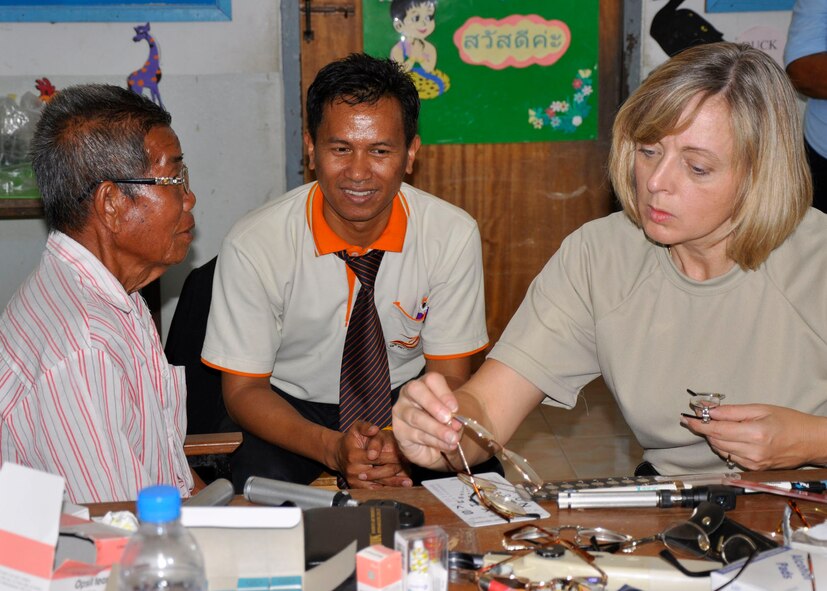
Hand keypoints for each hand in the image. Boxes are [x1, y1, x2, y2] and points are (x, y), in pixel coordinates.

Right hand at [334, 421, 411, 488]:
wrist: (338, 453)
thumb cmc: (351, 439)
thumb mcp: (356, 428)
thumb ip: (365, 427)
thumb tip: (375, 429)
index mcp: (354, 455)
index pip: (376, 458)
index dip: (391, 457)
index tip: (404, 456)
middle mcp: (353, 470)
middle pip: (378, 472)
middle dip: (395, 470)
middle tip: (409, 467)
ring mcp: (355, 480)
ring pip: (377, 483)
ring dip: (393, 484)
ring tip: (407, 483)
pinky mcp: (356, 487)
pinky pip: (373, 490)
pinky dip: (385, 489)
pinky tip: (397, 488)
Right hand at [392, 372, 462, 469]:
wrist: (432, 446)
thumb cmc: (442, 423)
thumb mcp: (453, 416)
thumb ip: (454, 416)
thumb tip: (455, 423)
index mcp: (425, 384)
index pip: (431, 380)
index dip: (444, 393)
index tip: (455, 408)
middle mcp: (409, 394)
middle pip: (416, 390)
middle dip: (433, 404)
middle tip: (447, 418)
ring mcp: (401, 411)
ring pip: (416, 417)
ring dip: (437, 429)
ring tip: (452, 438)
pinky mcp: (398, 430)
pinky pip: (416, 435)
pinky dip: (434, 441)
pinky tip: (446, 445)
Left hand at [681, 403, 826, 469]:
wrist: (811, 441)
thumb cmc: (789, 422)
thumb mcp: (760, 409)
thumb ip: (732, 411)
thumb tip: (709, 410)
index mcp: (755, 434)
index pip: (717, 430)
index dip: (699, 425)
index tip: (687, 419)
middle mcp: (753, 452)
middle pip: (716, 441)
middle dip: (706, 430)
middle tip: (703, 418)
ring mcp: (754, 463)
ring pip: (721, 450)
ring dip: (716, 438)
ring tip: (724, 426)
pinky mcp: (755, 469)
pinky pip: (731, 457)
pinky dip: (726, 447)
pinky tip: (734, 438)